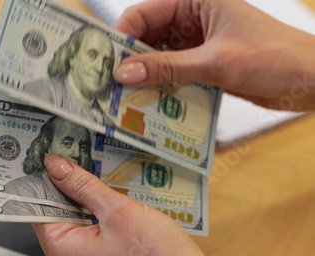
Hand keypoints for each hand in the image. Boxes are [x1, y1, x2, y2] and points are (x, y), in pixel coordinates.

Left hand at [32, 154, 227, 255]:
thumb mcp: (118, 211)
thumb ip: (83, 186)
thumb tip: (55, 166)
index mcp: (62, 249)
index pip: (36, 207)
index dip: (42, 179)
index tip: (49, 155)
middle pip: (55, 212)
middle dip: (65, 185)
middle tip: (74, 155)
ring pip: (74, 219)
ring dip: (83, 197)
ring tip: (92, 171)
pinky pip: (89, 229)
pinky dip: (95, 211)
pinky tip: (107, 195)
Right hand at [113, 0, 314, 110]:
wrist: (311, 81)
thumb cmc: (274, 57)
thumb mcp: (215, 62)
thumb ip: (167, 67)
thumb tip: (124, 72)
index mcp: (195, 1)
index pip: (144, 14)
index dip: (122, 37)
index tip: (105, 63)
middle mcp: (193, 18)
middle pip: (148, 36)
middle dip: (131, 60)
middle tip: (111, 85)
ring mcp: (197, 42)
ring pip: (158, 57)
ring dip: (146, 76)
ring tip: (127, 98)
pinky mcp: (203, 63)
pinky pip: (173, 72)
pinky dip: (162, 86)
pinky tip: (151, 102)